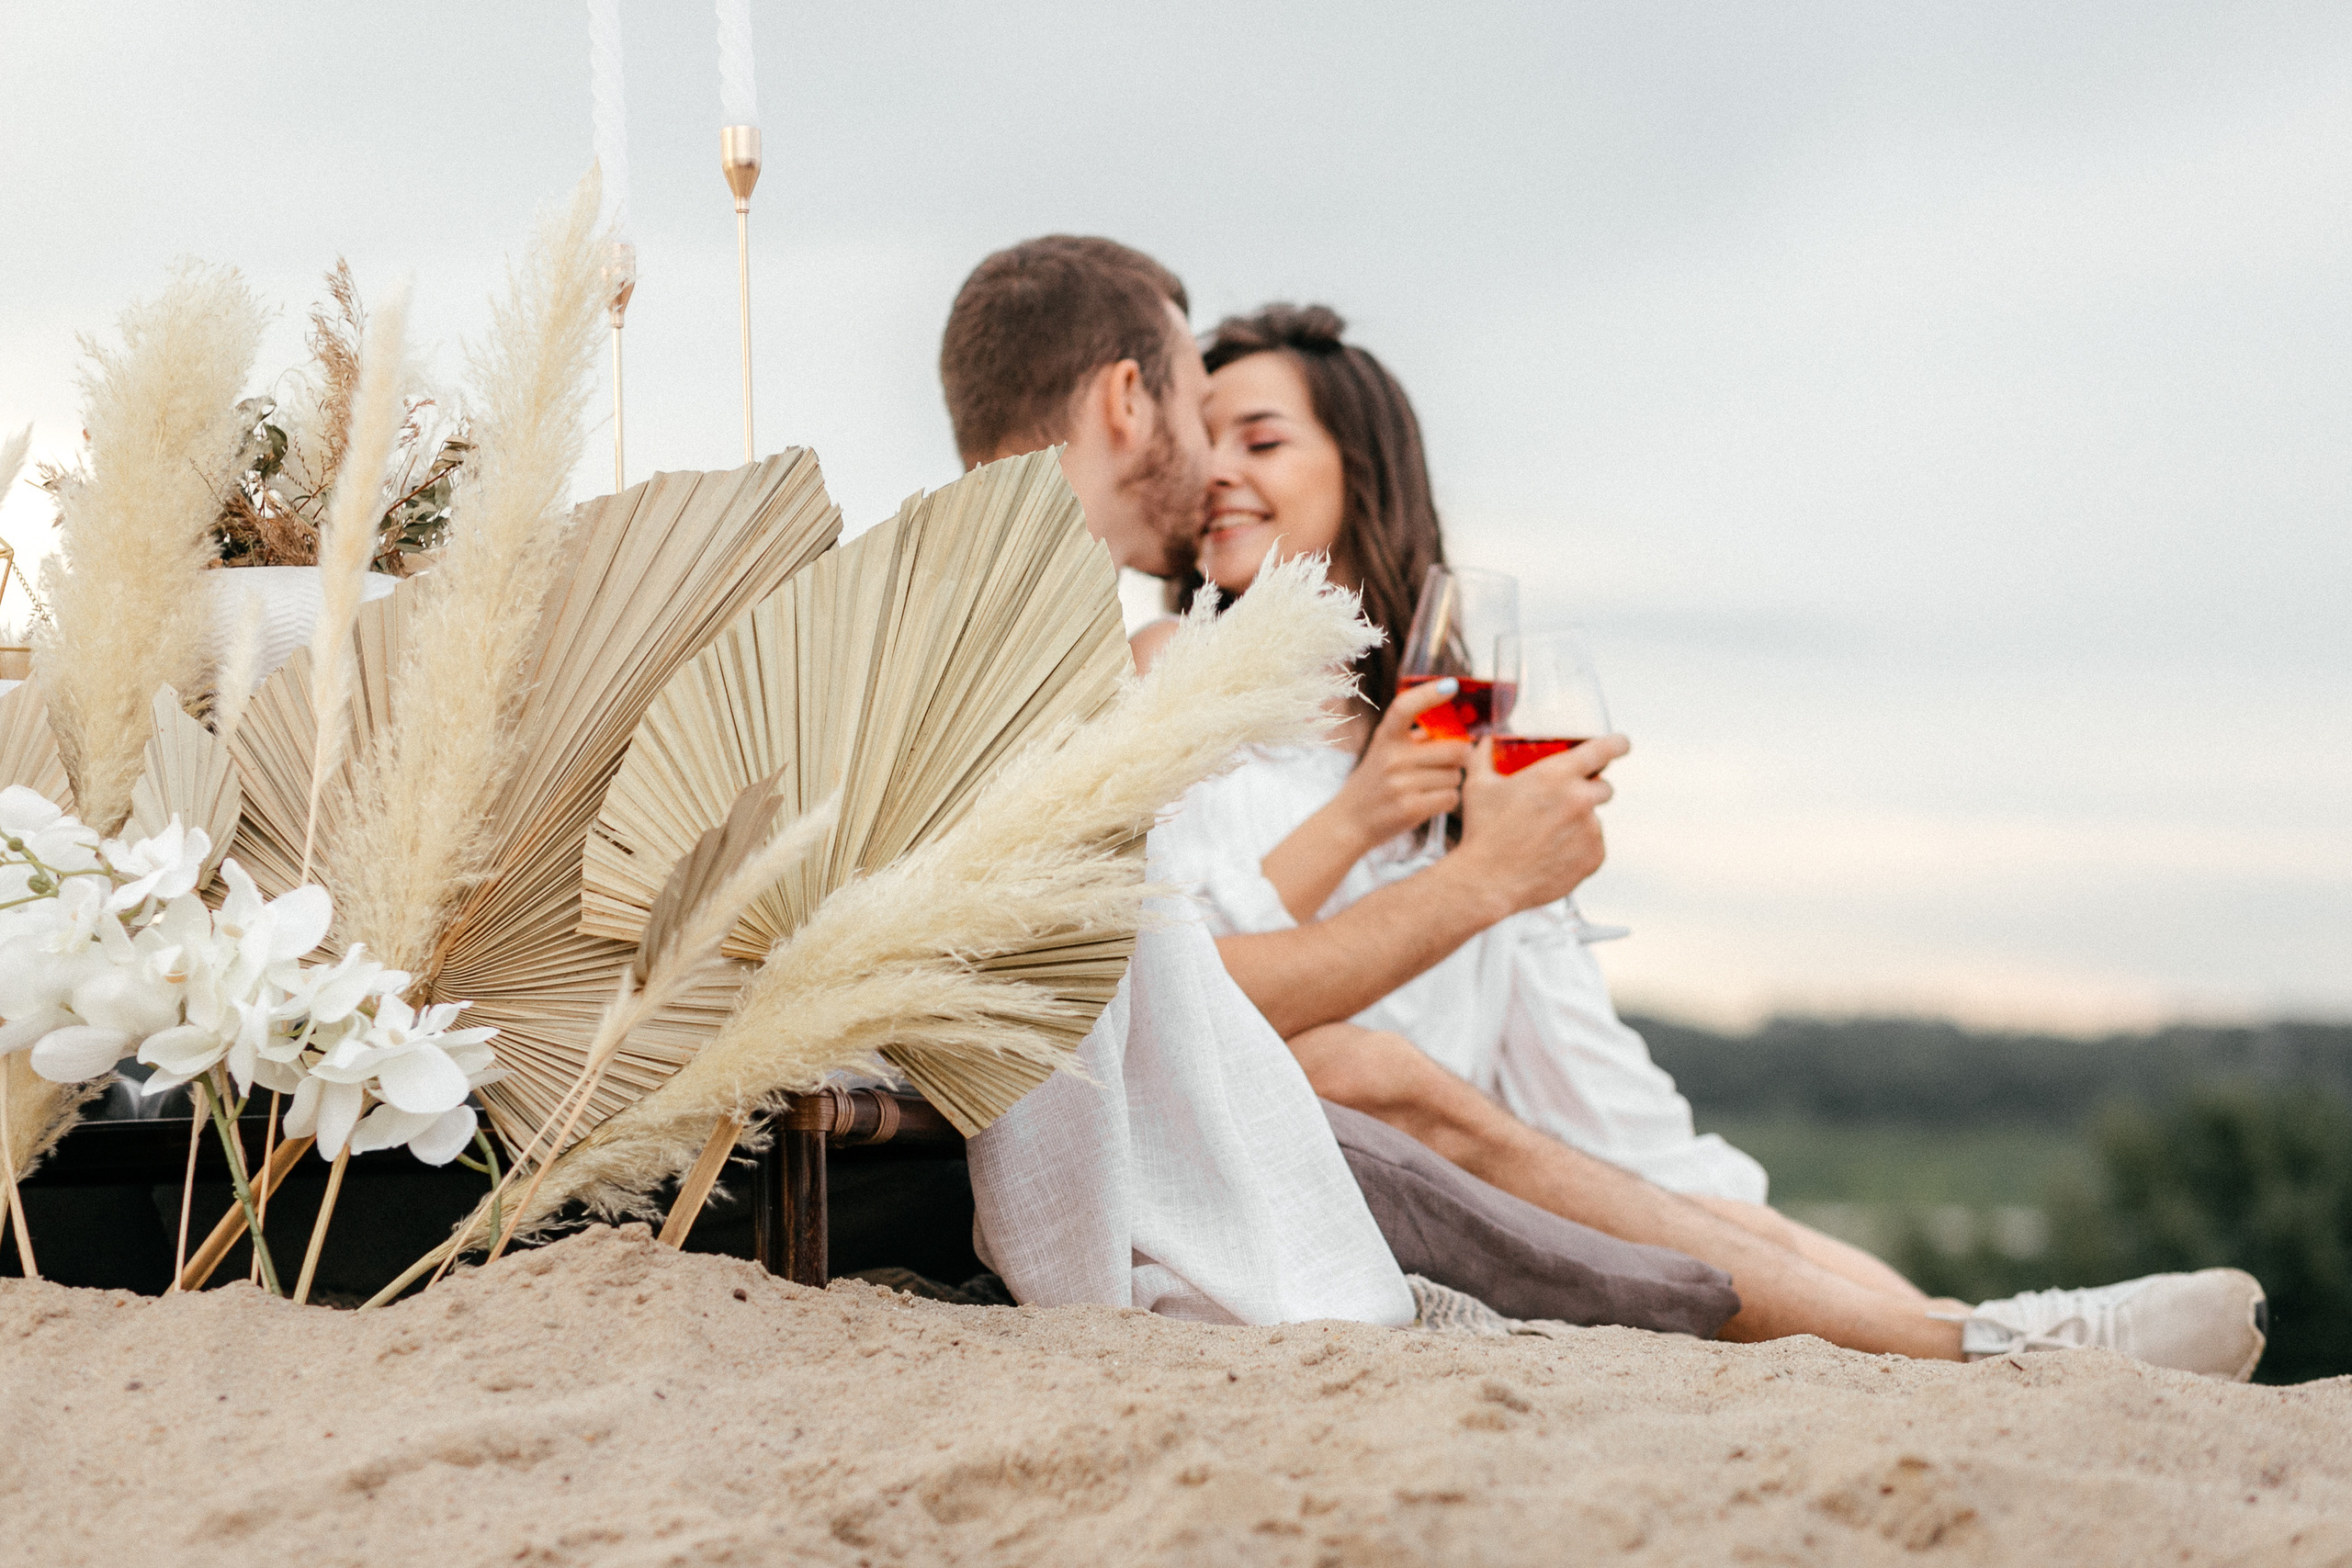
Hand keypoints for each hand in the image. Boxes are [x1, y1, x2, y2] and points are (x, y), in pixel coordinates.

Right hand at [1325, 680, 1474, 851]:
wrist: (1350, 821)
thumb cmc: (1376, 782)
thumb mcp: (1386, 751)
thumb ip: (1417, 737)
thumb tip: (1460, 727)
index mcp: (1386, 737)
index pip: (1405, 706)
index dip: (1429, 693)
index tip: (1451, 685)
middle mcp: (1392, 758)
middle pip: (1454, 749)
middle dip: (1461, 756)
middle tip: (1451, 761)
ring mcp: (1400, 784)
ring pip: (1455, 776)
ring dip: (1451, 781)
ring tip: (1431, 786)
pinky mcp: (1410, 808)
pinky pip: (1450, 797)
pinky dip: (1447, 800)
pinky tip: (1431, 801)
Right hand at [1452, 734, 1628, 914]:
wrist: (1488, 881)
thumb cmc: (1483, 833)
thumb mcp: (1478, 786)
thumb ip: (1484, 757)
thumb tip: (1486, 743)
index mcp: (1556, 775)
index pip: (1604, 749)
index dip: (1616, 744)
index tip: (1620, 745)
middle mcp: (1579, 800)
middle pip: (1604, 787)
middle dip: (1588, 792)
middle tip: (1562, 804)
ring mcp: (1590, 830)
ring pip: (1594, 820)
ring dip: (1578, 823)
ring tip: (1546, 837)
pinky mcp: (1594, 857)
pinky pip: (1594, 845)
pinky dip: (1579, 847)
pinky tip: (1553, 853)